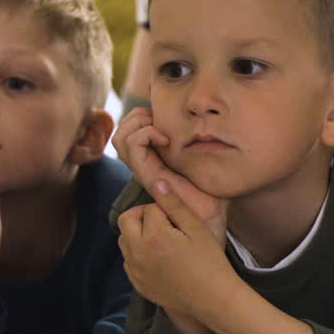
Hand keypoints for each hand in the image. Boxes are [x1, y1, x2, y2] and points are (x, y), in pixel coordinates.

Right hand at [113, 107, 227, 242]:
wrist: (211, 218)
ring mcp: (144, 169)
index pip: (133, 130)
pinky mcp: (146, 174)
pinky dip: (146, 134)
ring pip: (121, 137)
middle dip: (139, 115)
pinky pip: (132, 145)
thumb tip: (208, 123)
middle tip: (162, 120)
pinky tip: (167, 140)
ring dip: (139, 123)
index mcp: (155, 158)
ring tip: (162, 129)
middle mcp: (145, 163)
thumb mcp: (207, 162)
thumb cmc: (212, 194)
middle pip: (123, 131)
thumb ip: (202, 145)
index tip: (168, 115)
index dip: (143, 115)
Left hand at [118, 181, 238, 321]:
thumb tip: (156, 182)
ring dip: (137, 234)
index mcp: (153, 236)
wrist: (213, 299)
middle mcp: (137, 253)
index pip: (149, 208)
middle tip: (164, 223)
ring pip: (124, 241)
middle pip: (126, 220)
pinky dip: (138, 254)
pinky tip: (159, 259)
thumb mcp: (196, 228)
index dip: (165, 209)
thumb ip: (174, 204)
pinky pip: (128, 261)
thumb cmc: (210, 261)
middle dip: (142, 216)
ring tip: (161, 240)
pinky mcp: (137, 284)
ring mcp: (135, 270)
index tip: (179, 220)